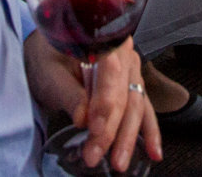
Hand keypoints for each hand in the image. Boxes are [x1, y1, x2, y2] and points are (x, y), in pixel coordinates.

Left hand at [57, 36, 162, 171]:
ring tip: (119, 161)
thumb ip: (68, 93)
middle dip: (112, 129)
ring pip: (136, 106)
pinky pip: (143, 110)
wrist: (49, 54)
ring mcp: (130, 71)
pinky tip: (153, 151)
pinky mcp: (131, 88)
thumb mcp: (50, 73)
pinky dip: (148, 133)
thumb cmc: (48, 59)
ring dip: (128, 136)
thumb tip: (83, 118)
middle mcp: (123, 54)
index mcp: (103, 40)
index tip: (94, 128)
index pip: (109, 71)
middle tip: (96, 153)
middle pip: (124, 93)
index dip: (105, 101)